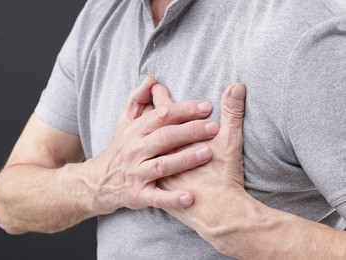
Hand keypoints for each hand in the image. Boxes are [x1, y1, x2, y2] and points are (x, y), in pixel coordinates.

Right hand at [88, 76, 219, 214]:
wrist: (100, 182)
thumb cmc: (120, 148)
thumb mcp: (124, 122)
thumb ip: (137, 99)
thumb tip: (151, 79)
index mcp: (135, 131)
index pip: (161, 116)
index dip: (184, 110)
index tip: (206, 106)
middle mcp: (135, 151)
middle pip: (164, 138)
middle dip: (190, 131)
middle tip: (214, 127)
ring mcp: (136, 174)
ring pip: (162, 165)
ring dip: (185, 159)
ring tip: (208, 153)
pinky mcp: (138, 195)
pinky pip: (157, 197)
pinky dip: (172, 198)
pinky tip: (190, 197)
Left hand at [159, 83, 245, 251]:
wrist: (218, 214)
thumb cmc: (225, 177)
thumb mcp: (230, 141)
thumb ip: (232, 112)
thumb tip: (238, 86)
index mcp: (177, 139)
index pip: (165, 112)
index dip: (162, 98)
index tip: (157, 88)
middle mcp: (161, 153)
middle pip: (152, 130)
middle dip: (151, 116)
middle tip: (147, 106)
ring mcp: (156, 172)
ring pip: (146, 151)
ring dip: (146, 139)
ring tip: (144, 129)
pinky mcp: (157, 189)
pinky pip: (149, 172)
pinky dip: (148, 163)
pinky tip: (147, 159)